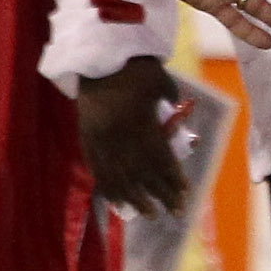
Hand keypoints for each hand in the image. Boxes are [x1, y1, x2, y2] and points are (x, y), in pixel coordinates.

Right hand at [77, 57, 190, 215]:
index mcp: (138, 122)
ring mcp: (99, 139)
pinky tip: (118, 201)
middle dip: (158, 194)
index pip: (158, 159)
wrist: (96, 56)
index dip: (171, 178)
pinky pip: (97, 169)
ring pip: (116, 175)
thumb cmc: (135, 68)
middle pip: (139, 172)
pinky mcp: (86, 139)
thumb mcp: (160, 82)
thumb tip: (177, 124)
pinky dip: (108, 187)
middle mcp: (118, 136)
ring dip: (134, 198)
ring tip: (148, 213)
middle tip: (173, 211)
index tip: (184, 193)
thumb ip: (170, 103)